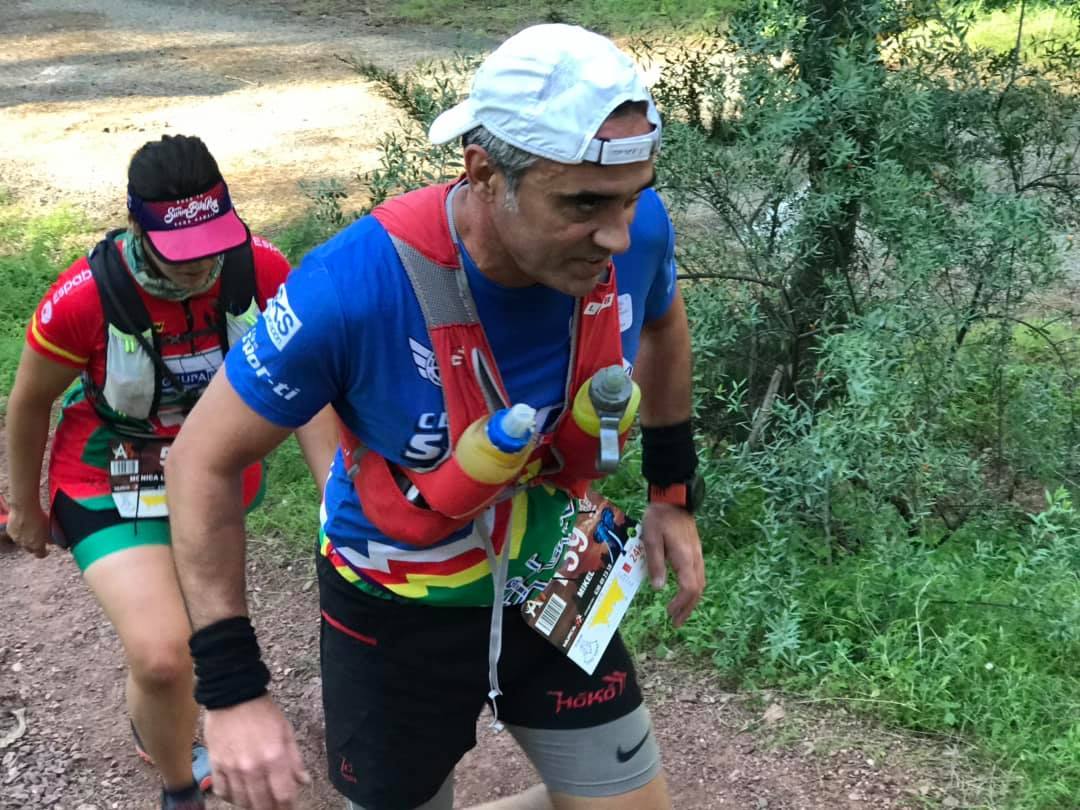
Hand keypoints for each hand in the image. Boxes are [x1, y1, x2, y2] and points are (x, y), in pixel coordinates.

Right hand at [6, 503, 49, 558]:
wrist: (24, 509)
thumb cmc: (39, 517)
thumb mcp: (49, 528)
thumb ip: (51, 538)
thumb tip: (53, 542)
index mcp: (37, 545)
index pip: (41, 555)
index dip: (44, 553)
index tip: (47, 550)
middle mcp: (26, 545)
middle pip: (31, 549)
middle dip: (35, 546)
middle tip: (40, 539)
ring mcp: (17, 539)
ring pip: (22, 542)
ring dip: (27, 539)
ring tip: (32, 529)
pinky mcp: (10, 532)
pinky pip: (16, 535)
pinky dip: (20, 532)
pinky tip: (24, 524)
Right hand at [205, 695, 309, 808]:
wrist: (233, 695)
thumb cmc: (263, 712)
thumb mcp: (286, 731)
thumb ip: (295, 759)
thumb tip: (304, 781)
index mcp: (274, 757)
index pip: (283, 795)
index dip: (288, 806)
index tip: (289, 808)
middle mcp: (253, 767)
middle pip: (262, 803)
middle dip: (270, 809)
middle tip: (274, 808)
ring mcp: (232, 768)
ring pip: (241, 801)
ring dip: (251, 805)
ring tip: (258, 803)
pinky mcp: (216, 765)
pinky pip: (221, 791)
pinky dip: (230, 797)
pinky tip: (238, 794)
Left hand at [640, 503, 704, 626]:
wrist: (673, 499)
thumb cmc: (659, 518)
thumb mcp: (651, 539)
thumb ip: (655, 563)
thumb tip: (659, 588)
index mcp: (684, 557)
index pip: (689, 588)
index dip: (681, 604)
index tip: (669, 613)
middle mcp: (695, 558)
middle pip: (698, 590)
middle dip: (688, 608)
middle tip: (676, 622)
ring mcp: (697, 554)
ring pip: (700, 583)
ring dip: (691, 601)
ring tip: (680, 612)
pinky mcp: (695, 551)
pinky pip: (699, 575)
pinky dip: (693, 589)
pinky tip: (684, 592)